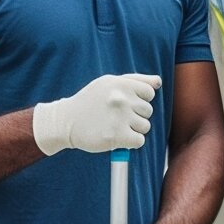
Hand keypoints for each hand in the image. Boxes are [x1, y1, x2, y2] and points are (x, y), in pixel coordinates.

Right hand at [31, 73, 157, 155]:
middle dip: (135, 115)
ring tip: (114, 126)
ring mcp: (119, 118)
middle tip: (115, 116)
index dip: (139, 100)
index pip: (149, 93)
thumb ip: (135, 80)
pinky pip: (139, 141)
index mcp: (121, 84)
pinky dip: (130, 142)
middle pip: (148, 111)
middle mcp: (121, 99)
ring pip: (145, 126)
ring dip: (132, 129)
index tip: (124, 103)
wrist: (66, 122)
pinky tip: (116, 137)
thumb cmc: (90, 102)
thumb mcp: (108, 83)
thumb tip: (158, 82)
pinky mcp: (117, 136)